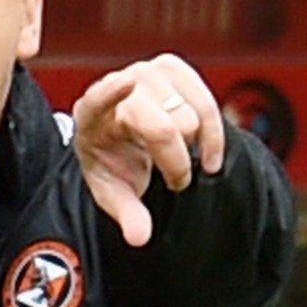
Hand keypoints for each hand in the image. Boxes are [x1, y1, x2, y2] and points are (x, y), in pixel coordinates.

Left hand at [72, 53, 224, 247]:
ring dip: (193, 149)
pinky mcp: (172, 68)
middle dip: (175, 162)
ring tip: (179, 164)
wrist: (122, 138)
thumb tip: (140, 237)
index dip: (112, 91)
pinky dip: (214, 136)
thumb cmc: (114, 164)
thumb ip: (127, 214)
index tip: (126, 83)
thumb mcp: (114, 192)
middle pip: (162, 126)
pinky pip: (208, 105)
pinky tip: (207, 156)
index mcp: (91, 115)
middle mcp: (119, 85)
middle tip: (173, 181)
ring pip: (190, 118)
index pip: (99, 99)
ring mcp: (147, 72)